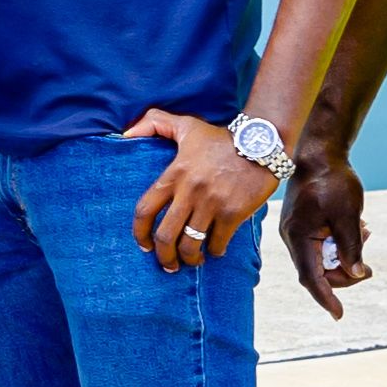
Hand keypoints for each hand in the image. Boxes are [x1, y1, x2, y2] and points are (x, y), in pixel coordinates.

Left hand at [122, 109, 287, 271]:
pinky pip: (217, 242)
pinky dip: (215, 251)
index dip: (140, 233)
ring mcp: (211, 204)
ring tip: (192, 260)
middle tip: (168, 264)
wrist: (261, 142)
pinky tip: (216, 249)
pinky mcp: (233, 212)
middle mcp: (189, 191)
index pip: (145, 210)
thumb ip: (154, 122)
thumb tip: (125, 134)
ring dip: (189, 258)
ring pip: (191, 244)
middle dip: (164, 256)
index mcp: (174, 174)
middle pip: (166, 236)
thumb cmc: (221, 137)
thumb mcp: (186, 124)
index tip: (144, 245)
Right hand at [280, 149, 372, 319]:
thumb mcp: (348, 214)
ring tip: (364, 237)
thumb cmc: (332, 179)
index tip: (339, 315)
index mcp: (298, 236)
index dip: (326, 298)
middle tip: (369, 270)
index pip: (311, 277)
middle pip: (316, 272)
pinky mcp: (303, 224)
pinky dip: (338, 245)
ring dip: (343, 258)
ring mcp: (296, 231)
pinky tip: (357, 230)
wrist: (318, 152)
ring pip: (320, 259)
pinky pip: (320, 245)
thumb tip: (356, 274)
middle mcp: (292, 237)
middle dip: (343, 274)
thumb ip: (351, 247)